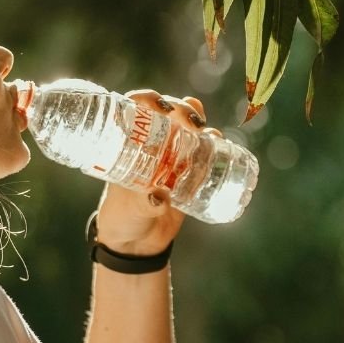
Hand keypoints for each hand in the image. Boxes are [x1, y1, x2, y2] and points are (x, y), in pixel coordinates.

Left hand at [94, 90, 216, 256]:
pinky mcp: (188, 172)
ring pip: (188, 128)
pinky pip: (204, 151)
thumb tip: (160, 198)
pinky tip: (221, 142)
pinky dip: (214, 143)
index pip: (135, 109)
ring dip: (200, 122)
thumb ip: (145, 204)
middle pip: (168, 113)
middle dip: (183, 109)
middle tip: (193, 122)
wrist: (136, 243)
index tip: (158, 105)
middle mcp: (150, 144)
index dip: (147, 99)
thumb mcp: (131, 209)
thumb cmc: (123, 219)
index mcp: (128, 144)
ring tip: (208, 133)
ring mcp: (170, 156)